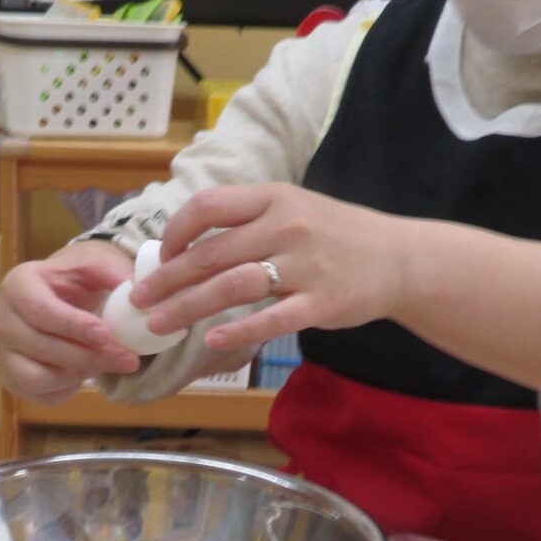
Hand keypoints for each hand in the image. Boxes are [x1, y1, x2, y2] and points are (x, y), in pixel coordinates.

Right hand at [0, 242, 141, 403]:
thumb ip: (111, 271)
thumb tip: (131, 288)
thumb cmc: (75, 282)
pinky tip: (87, 373)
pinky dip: (67, 389)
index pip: (40, 311)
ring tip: (108, 364)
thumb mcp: (93, 265)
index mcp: (17, 285)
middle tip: (127, 358)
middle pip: (41, 347)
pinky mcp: (11, 378)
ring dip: (78, 375)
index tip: (106, 335)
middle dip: (88, 356)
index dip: (74, 326)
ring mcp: (2, 352)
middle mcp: (2, 320)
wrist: (59, 298)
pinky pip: (39, 394)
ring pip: (36, 377)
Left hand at [130, 185, 412, 352]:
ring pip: (232, 286)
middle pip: (210, 254)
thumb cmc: (337, 236)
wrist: (400, 259)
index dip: (175, 233)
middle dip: (167, 279)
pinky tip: (212, 341)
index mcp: (274, 198)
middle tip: (140, 301)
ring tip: (159, 324)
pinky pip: (271, 319)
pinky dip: (237, 331)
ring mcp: (305, 266)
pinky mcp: (321, 303)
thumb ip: (248, 222)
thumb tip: (187, 246)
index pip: (208, 207)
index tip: (160, 256)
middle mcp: (287, 227)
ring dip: (187, 307)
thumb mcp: (295, 209)